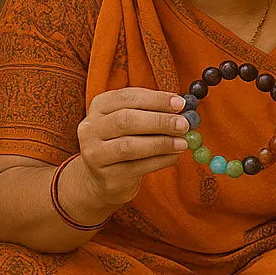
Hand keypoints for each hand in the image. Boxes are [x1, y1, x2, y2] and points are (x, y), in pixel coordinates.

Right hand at [76, 88, 188, 205]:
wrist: (101, 177)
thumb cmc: (122, 142)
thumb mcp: (131, 121)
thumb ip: (152, 112)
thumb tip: (183, 109)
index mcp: (100, 107)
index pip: (127, 97)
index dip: (155, 99)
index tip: (180, 103)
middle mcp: (92, 128)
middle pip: (126, 120)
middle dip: (159, 121)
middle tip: (184, 124)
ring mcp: (95, 154)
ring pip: (129, 146)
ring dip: (161, 143)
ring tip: (182, 143)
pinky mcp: (107, 176)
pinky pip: (137, 167)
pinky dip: (159, 161)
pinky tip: (173, 157)